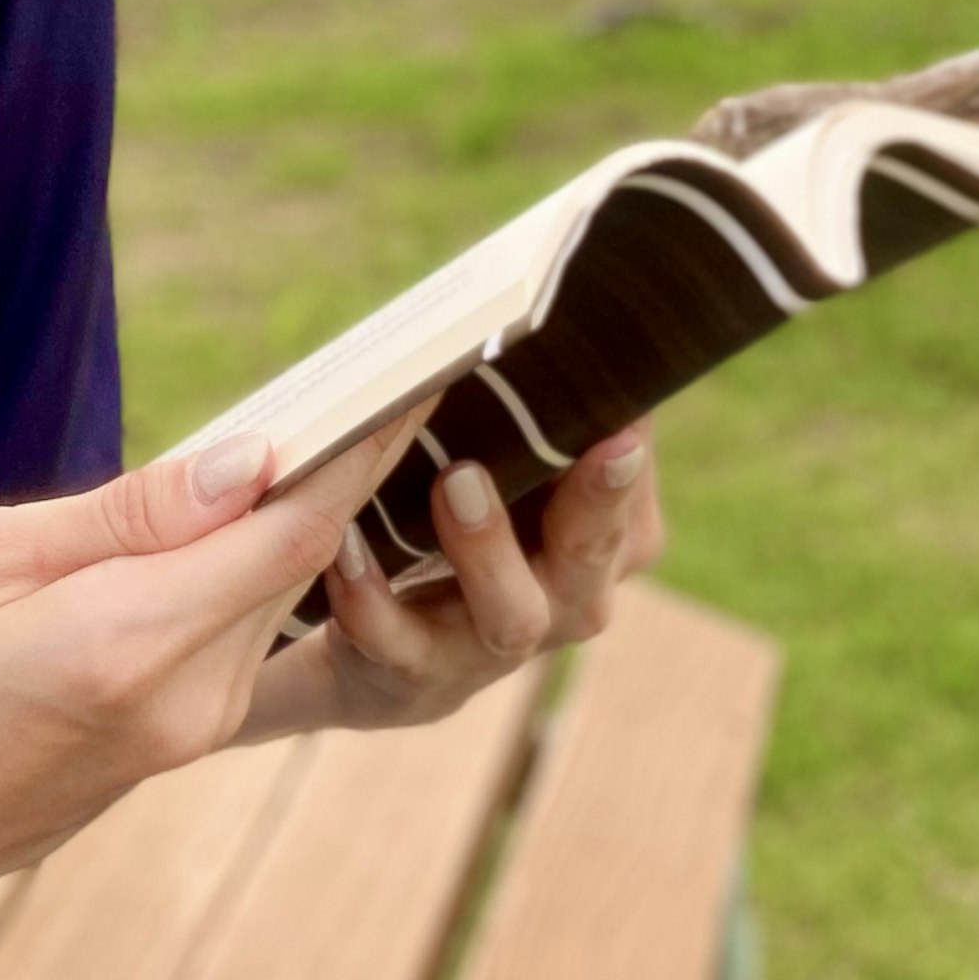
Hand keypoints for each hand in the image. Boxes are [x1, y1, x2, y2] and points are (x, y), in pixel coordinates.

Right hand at [0, 416, 417, 964]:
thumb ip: (135, 511)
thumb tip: (253, 458)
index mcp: (133, 641)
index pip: (293, 531)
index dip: (361, 449)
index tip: (414, 375)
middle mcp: (190, 698)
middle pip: (299, 558)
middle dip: (334, 466)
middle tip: (376, 372)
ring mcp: (196, 729)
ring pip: (277, 593)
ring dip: (293, 516)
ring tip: (317, 423)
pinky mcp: (188, 740)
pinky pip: (244, 630)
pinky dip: (251, 567)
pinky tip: (238, 514)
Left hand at [242, 423, 664, 741]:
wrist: (372, 647)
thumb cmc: (450, 523)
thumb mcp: (499, 468)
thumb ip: (529, 409)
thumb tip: (559, 304)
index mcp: (591, 547)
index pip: (630, 507)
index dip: (631, 465)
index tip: (632, 413)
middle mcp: (557, 602)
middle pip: (594, 563)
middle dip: (599, 505)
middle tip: (600, 443)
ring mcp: (484, 648)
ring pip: (511, 616)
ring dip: (488, 548)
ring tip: (457, 481)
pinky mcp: (408, 674)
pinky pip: (395, 643)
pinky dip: (371, 597)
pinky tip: (345, 547)